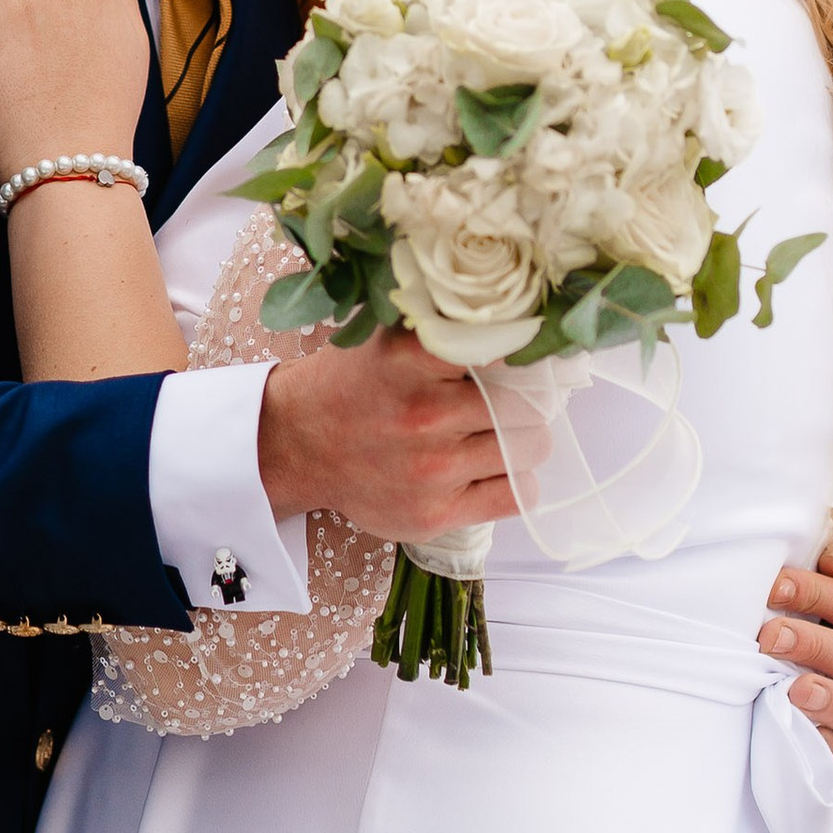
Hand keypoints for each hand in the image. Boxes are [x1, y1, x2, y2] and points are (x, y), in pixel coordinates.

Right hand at [257, 328, 516, 540]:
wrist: (300, 444)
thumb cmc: (355, 385)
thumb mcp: (389, 336)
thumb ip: (446, 326)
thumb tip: (520, 320)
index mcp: (412, 357)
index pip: (506, 344)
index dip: (527, 346)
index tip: (532, 349)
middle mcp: (424, 413)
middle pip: (526, 403)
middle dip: (529, 398)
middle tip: (519, 396)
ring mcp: (431, 468)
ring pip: (529, 448)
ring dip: (524, 438)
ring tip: (503, 432)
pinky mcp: (435, 513)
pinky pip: (517, 496)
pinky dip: (519, 481)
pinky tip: (496, 468)